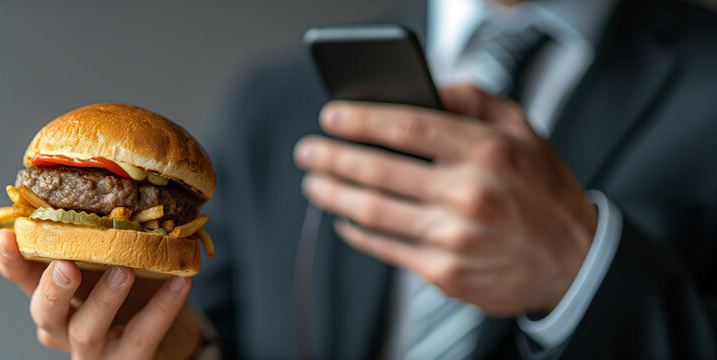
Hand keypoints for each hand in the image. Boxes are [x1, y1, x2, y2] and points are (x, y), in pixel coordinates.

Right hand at [0, 229, 200, 358]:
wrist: (169, 334)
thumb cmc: (131, 290)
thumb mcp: (107, 261)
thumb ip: (96, 237)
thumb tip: (102, 183)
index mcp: (52, 295)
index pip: (21, 279)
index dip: (11, 260)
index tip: (8, 234)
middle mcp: (64, 326)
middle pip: (45, 313)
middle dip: (53, 289)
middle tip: (66, 265)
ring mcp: (94, 349)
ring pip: (88, 330)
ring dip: (105, 299)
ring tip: (125, 270)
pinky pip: (142, 337)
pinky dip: (162, 309)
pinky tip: (180, 282)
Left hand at [294, 85, 597, 314]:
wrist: (574, 262)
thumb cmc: (543, 191)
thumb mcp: (524, 131)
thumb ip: (475, 100)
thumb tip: (426, 84)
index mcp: (487, 152)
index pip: (407, 127)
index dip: (361, 119)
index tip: (331, 116)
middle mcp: (469, 194)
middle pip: (378, 170)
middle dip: (332, 158)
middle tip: (308, 151)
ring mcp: (454, 237)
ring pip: (373, 211)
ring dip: (334, 194)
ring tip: (314, 183)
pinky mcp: (445, 272)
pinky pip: (385, 248)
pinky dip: (357, 232)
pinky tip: (344, 219)